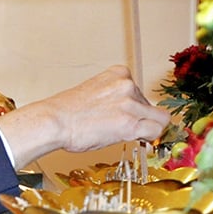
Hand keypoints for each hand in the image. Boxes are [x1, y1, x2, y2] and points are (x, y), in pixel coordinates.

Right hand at [0, 65, 169, 168]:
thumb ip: (114, 97)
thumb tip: (126, 112)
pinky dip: (150, 139)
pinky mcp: (129, 124)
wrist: (54, 121)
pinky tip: (137, 140)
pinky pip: (156, 131)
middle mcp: (127, 85)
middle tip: (123, 128)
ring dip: (145, 129)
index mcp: (119, 73)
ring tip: (124, 134)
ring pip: (159, 119)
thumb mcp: (94, 92)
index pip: (141, 91)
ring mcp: (130, 104)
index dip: (136, 108)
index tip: (128, 116)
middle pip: (150, 106)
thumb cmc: (66, 112)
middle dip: (141, 118)